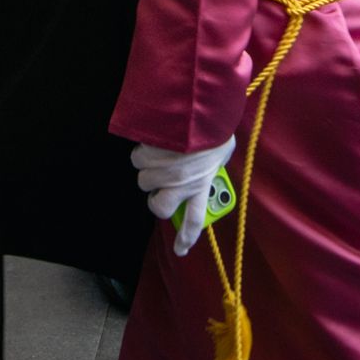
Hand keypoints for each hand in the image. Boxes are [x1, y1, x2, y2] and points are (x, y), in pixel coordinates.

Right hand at [131, 135, 236, 256]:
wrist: (199, 108)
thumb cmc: (215, 129)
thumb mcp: (222, 152)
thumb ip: (213, 165)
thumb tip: (210, 166)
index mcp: (201, 185)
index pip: (194, 221)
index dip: (185, 239)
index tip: (180, 250)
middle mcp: (180, 184)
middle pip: (158, 207)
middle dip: (156, 198)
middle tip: (161, 187)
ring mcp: (162, 171)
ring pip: (144, 181)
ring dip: (149, 170)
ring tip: (160, 156)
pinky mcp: (149, 155)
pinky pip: (138, 158)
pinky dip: (143, 151)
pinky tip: (154, 141)